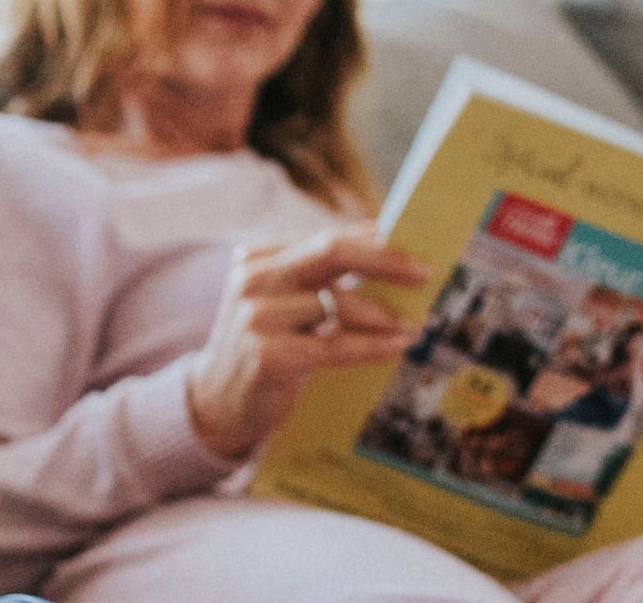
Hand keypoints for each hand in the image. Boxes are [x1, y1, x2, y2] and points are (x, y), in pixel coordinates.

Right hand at [185, 230, 430, 458]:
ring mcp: (257, 316)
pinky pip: (335, 345)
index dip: (373, 242)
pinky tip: (397, 346)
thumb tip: (383, 245)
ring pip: (338, 303)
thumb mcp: (284, 304)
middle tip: (425, 273)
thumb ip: (320, 278)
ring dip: (385, 314)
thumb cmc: (267, 348)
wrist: (218, 404)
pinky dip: (372, 345)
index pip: (325, 238)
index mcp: (259, 258)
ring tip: (414, 325)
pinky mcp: (268, 354)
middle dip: (384, 260)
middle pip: (330, 253)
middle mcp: (254, 279)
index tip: (414, 250)